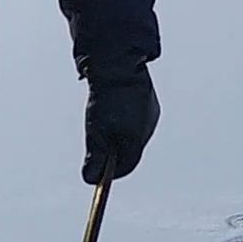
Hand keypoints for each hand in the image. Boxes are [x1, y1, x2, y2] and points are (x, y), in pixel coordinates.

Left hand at [82, 63, 158, 184]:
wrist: (118, 62)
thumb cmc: (106, 98)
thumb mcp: (95, 130)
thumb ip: (95, 157)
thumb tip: (90, 179)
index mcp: (136, 139)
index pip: (126, 166)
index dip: (110, 172)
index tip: (97, 171)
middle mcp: (148, 128)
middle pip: (131, 150)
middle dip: (114, 152)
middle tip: (97, 145)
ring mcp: (152, 114)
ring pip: (135, 134)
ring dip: (120, 134)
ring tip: (104, 122)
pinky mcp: (150, 102)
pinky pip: (138, 119)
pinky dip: (126, 120)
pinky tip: (115, 109)